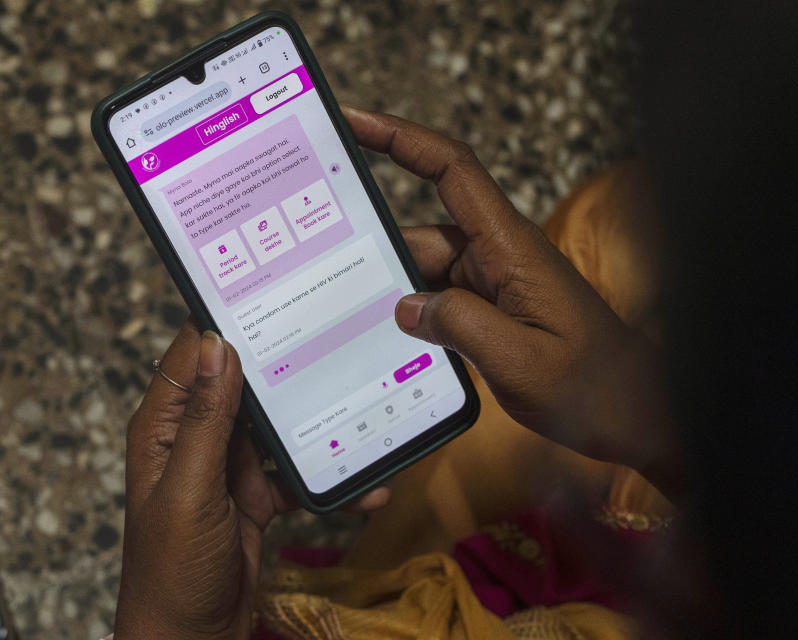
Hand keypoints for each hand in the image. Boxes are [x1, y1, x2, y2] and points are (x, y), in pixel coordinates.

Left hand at [114, 320, 388, 638]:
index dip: (226, 322)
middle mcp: (196, 438)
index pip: (194, 356)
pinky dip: (329, 478)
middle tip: (335, 338)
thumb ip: (205, 421)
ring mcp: (230, 466)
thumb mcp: (189, 490)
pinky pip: (298, 473)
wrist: (189, 638)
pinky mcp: (258, 494)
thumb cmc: (170, 570)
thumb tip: (216, 346)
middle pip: (245, 386)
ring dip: (318, 424)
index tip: (272, 293)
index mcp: (165, 427)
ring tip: (361, 409)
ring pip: (279, 427)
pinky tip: (364, 484)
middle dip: (288, 367)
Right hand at [344, 108, 682, 495]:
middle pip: (424, 233)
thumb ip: (458, 327)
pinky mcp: (497, 310)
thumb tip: (404, 307)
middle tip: (323, 273)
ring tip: (352, 325)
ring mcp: (499, 284)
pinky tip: (393, 346)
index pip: (453, 170)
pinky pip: (445, 301)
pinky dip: (419, 317)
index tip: (353, 121)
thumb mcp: (519, 362)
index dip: (401, 138)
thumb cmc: (591, 386)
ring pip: (429, 272)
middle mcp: (502, 256)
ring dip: (398, 295)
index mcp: (512, 248)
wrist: (634, 414)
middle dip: (379, 253)